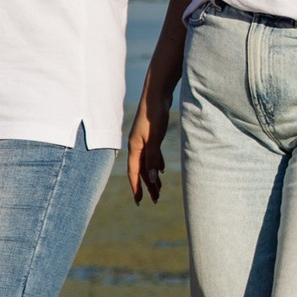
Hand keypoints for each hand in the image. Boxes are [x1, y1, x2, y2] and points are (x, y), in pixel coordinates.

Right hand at [127, 83, 171, 203]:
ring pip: (147, 163)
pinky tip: (161, 170)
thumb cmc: (155, 115)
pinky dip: (156, 163)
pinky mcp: (151, 135)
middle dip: (148, 185)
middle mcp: (137, 145)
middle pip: (142, 170)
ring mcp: (143, 140)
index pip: (134, 172)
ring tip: (159, 189)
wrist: (157, 94)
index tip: (140, 201)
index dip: (137, 187)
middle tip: (155, 200)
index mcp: (135, 147)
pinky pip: (152, 154)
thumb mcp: (154, 138)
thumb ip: (152, 157)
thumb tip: (153, 179)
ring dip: (153, 176)